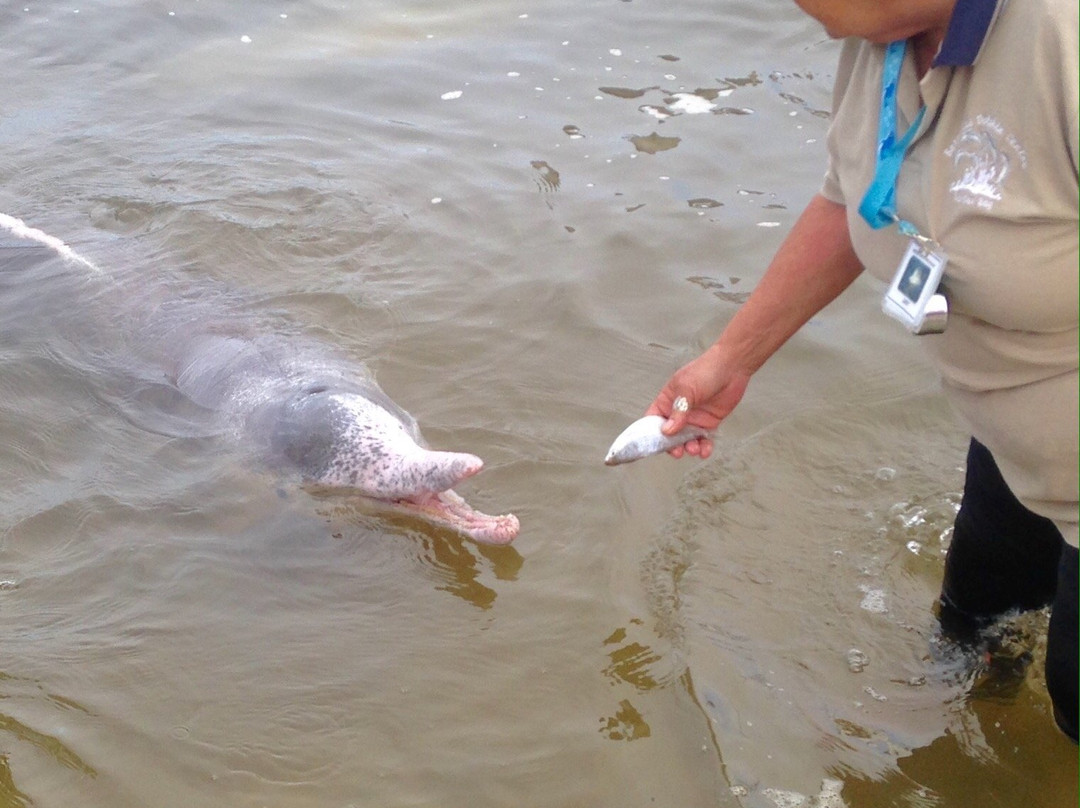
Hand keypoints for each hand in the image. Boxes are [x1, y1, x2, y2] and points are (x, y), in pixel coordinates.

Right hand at [644, 344, 749, 458]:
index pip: (653, 420)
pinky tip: (705, 450)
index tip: (654, 446)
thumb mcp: (687, 389)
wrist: (732, 368)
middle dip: (672, 446)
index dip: (651, 434)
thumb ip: (678, 411)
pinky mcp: (709, 423)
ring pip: (686, 440)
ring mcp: (694, 419)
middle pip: (669, 435)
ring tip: (694, 448)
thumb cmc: (705, 371)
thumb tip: (667, 431)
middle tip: (677, 451)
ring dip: (688, 448)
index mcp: (667, 401)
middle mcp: (678, 412)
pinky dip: (703, 448)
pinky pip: (703, 440)